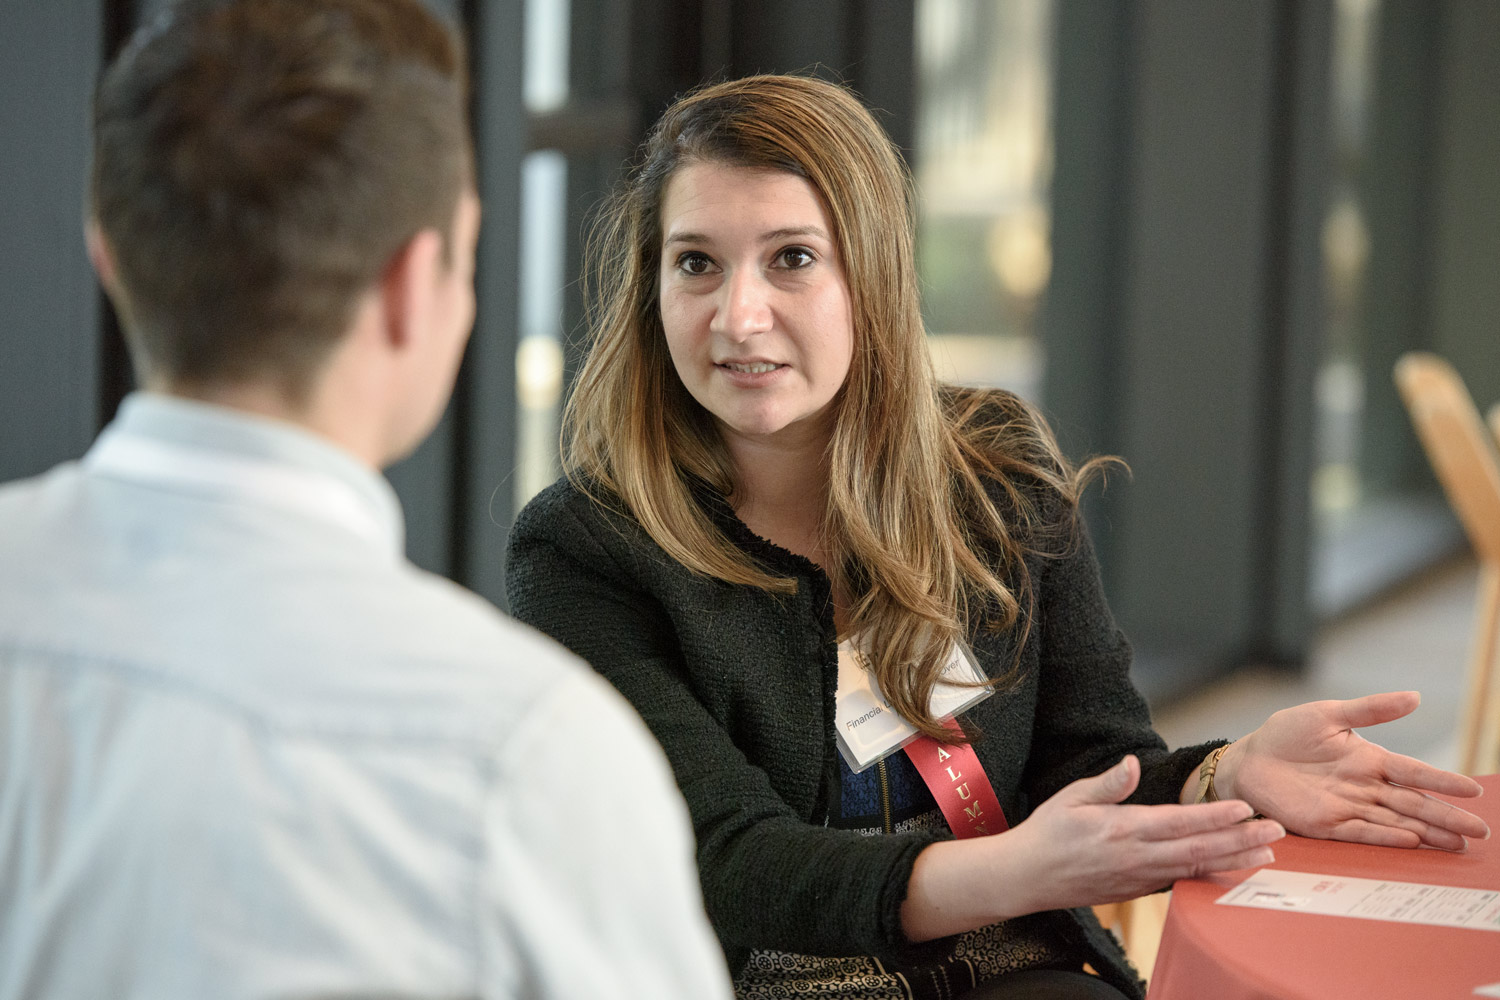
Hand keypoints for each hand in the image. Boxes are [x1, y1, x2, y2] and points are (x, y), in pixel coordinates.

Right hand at [1005, 754, 1284, 910]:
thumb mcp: (1070, 797)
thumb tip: (1134, 764)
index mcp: (1122, 829)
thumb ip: (1107, 783)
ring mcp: (1140, 878)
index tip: (1245, 808)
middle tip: (1277, 832)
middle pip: (1198, 849)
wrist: (1026, 877)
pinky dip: (1209, 876)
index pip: (1179, 822)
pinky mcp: (1138, 890)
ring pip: (1195, 869)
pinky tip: (1231, 870)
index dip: (1214, 816)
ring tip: (1267, 855)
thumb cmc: (1047, 832)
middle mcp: (1137, 857)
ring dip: (1234, 861)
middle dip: (1240, 840)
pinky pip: (1180, 882)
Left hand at [1216, 691, 1489, 850]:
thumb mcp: (1328, 714)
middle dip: (1446, 816)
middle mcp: (1364, 786)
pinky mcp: (1326, 824)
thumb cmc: (1286, 734)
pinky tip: (1412, 840)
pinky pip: (1361, 831)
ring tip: (1458, 844)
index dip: (1442, 782)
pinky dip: (1386, 836)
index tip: (1472, 789)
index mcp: (1369, 759)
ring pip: (1395, 821)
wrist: (1248, 759)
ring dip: (1426, 832)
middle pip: (1413, 803)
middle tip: (1480, 831)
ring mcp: (1347, 806)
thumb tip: (1415, 696)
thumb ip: (1371, 709)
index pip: (1413, 772)